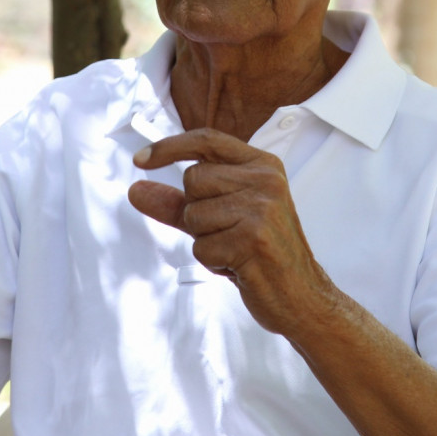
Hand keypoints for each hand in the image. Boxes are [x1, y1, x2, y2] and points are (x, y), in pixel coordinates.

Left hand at [128, 128, 332, 335]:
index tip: (140, 160)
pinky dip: (213, 262)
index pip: (207, 140)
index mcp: (262, 165)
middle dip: (196, 211)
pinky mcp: (253, 238)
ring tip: (235, 249)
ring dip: (205, 240)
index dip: (169, 147)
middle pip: (194, 179)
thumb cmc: (260, 254)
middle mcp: (265, 180)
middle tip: (227, 231)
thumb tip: (135, 190)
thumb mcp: (220, 219)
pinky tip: (239, 265)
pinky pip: (202, 247)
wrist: (301, 295)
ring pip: (194, 214)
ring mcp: (262, 208)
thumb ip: (178, 202)